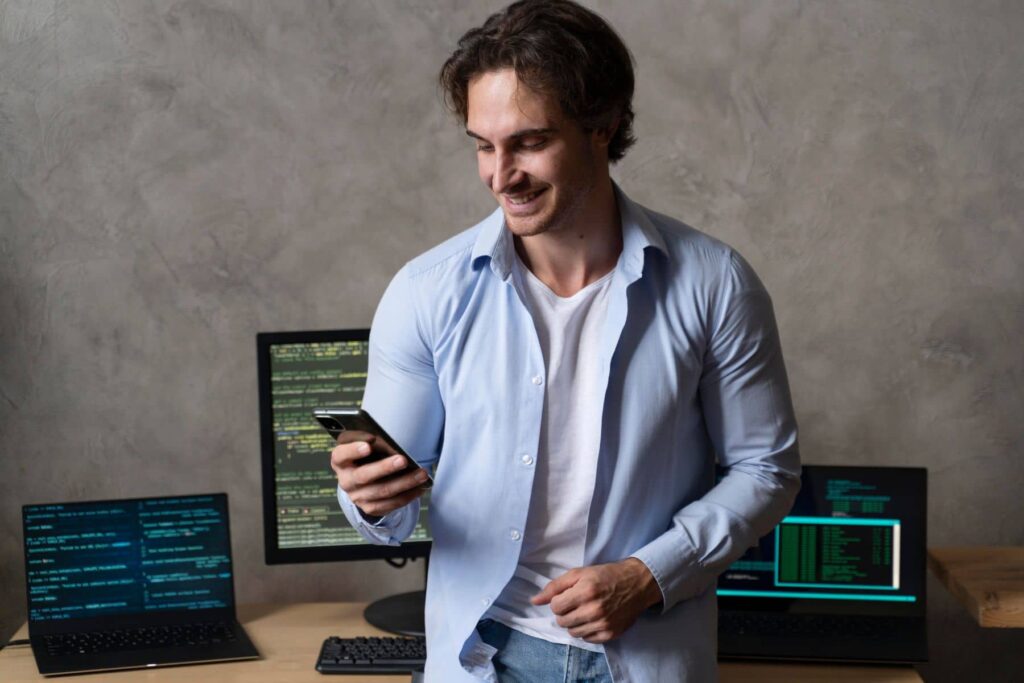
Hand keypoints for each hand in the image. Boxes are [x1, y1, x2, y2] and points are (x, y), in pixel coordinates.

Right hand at [330, 431, 428, 516]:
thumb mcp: (362, 443)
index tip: (369, 445)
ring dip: (405, 482)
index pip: (341, 455)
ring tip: (422, 474)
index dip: (353, 450)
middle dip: (385, 468)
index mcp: (340, 460)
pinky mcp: (370, 508)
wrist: (362, 478)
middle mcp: (346, 480)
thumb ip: (369, 439)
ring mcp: (357, 497)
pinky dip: (408, 495)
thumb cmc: (365, 454)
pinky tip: (420, 487)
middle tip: (403, 459)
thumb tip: (389, 440)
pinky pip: (391, 504)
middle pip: (364, 476)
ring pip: (382, 491)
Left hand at [531, 558, 661, 643]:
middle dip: (565, 612)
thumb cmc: (606, 575)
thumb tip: (535, 600)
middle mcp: (594, 609)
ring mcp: (603, 623)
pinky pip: (587, 639)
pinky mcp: (611, 634)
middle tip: (576, 603)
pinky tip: (593, 619)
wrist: (636, 584)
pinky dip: (586, 630)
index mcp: (585, 591)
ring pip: (573, 632)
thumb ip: (555, 586)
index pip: (555, 607)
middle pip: (562, 621)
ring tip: (584, 611)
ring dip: (574, 622)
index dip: (558, 601)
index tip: (567, 596)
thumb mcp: (579, 574)